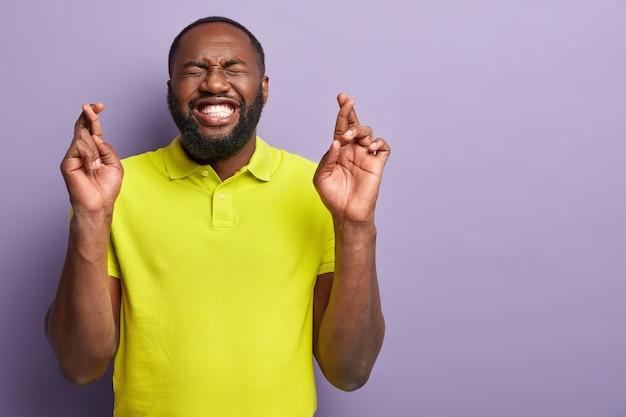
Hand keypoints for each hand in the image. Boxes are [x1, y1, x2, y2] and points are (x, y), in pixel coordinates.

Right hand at [60, 103, 122, 214]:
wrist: (99, 205)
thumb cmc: (107, 188)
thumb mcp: (115, 165)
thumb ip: (107, 149)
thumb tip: (97, 136)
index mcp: (93, 151)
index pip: (91, 129)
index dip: (94, 116)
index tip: (100, 105)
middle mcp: (81, 151)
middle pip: (82, 127)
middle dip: (89, 115)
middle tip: (94, 106)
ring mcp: (72, 156)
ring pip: (83, 138)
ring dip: (94, 148)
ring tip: (96, 165)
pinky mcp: (67, 163)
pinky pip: (79, 148)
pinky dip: (89, 154)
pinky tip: (91, 165)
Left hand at [314, 93, 389, 223]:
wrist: (347, 214)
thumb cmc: (333, 197)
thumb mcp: (321, 177)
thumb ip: (327, 158)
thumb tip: (336, 142)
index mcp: (339, 150)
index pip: (341, 126)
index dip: (343, 111)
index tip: (342, 97)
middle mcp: (353, 150)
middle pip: (355, 125)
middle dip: (350, 115)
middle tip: (343, 130)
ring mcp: (366, 156)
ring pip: (368, 132)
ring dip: (359, 131)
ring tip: (350, 140)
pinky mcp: (377, 164)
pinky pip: (383, 147)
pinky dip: (378, 142)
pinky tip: (368, 148)